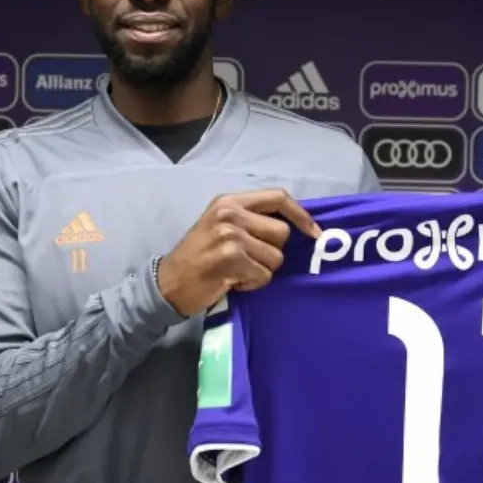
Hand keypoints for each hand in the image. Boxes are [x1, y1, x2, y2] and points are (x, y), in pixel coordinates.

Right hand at [157, 189, 320, 315]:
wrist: (168, 282)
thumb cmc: (198, 256)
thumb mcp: (220, 225)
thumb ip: (251, 219)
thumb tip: (293, 225)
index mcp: (229, 201)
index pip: (278, 197)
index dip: (301, 215)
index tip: (314, 232)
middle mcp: (230, 214)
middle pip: (282, 233)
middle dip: (272, 252)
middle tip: (250, 260)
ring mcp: (230, 236)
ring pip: (276, 257)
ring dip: (262, 271)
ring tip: (238, 271)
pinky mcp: (231, 259)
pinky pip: (264, 276)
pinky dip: (252, 284)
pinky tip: (233, 281)